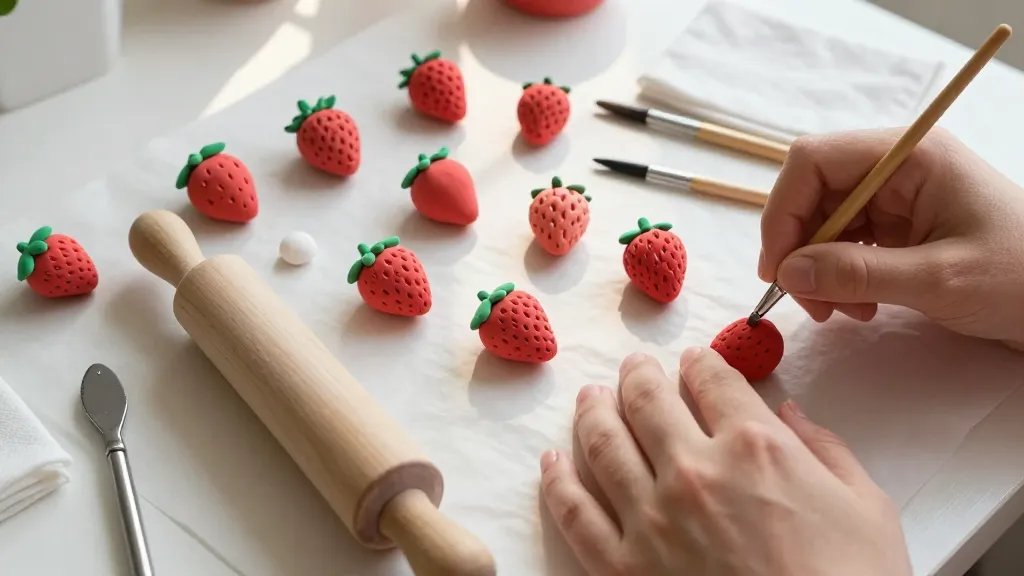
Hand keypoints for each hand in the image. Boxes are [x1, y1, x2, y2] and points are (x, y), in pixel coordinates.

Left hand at [540, 350, 910, 575]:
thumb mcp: (867, 509)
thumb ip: (825, 450)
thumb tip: (791, 414)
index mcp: (755, 447)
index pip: (713, 382)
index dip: (700, 363)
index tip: (693, 361)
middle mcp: (694, 471)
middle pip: (647, 401)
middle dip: (638, 376)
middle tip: (633, 368)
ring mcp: (651, 519)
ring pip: (603, 444)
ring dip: (593, 413)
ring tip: (590, 399)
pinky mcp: (623, 568)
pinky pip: (576, 512)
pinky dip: (557, 481)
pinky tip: (552, 463)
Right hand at [759, 128, 1023, 348]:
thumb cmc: (1020, 279)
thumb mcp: (938, 279)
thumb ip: (858, 273)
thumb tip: (788, 271)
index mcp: (910, 156)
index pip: (813, 161)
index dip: (784, 210)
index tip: (778, 267)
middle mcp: (896, 168)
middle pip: (811, 193)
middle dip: (799, 248)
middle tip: (807, 300)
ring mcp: (896, 197)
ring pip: (821, 223)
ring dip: (817, 270)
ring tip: (841, 311)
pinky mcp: (897, 227)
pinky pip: (843, 244)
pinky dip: (837, 277)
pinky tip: (859, 306)